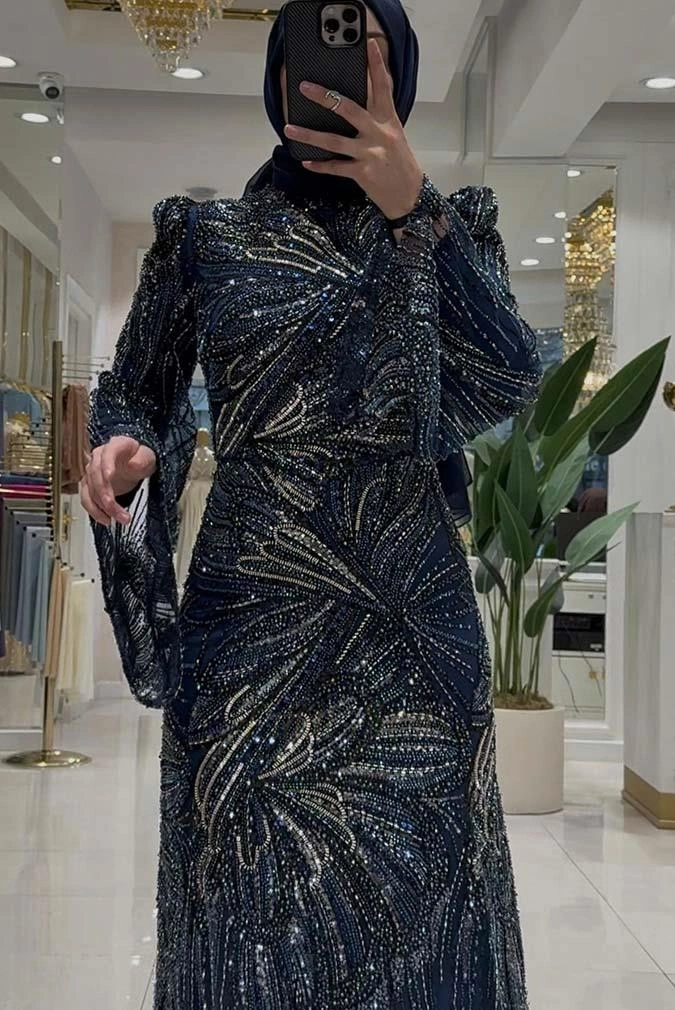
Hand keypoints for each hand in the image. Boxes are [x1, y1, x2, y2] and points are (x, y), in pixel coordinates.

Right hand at [80, 435, 155, 526]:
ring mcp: (91, 472)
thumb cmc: (139, 457)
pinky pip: (87, 500)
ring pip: (90, 491)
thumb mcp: (147, 456)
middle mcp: (98, 458)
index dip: (106, 465)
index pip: (107, 454)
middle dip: (105, 495)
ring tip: (119, 519)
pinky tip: (107, 520)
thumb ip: (142, 459)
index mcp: (114, 446)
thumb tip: (134, 465)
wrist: (133, 462)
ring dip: (102, 508)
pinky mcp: (90, 486)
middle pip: (96, 477)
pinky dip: (95, 511)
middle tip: (115, 508)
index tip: (110, 477)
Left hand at [284, 39, 423, 221]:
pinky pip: (336, 167)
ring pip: (335, 140)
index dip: (376, 65)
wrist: (410, 195)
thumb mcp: (394, 135)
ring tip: (289, 128)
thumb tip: (351, 103)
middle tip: (305, 87)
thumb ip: (377, 118)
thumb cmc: (399, 163)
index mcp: (389, 120)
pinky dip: (320, 165)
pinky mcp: (363, 173)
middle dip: (325, 97)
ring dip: (309, 134)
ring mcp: (371, 153)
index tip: (368, 45)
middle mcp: (380, 133)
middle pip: (349, 109)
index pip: (384, 87)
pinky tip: (306, 161)